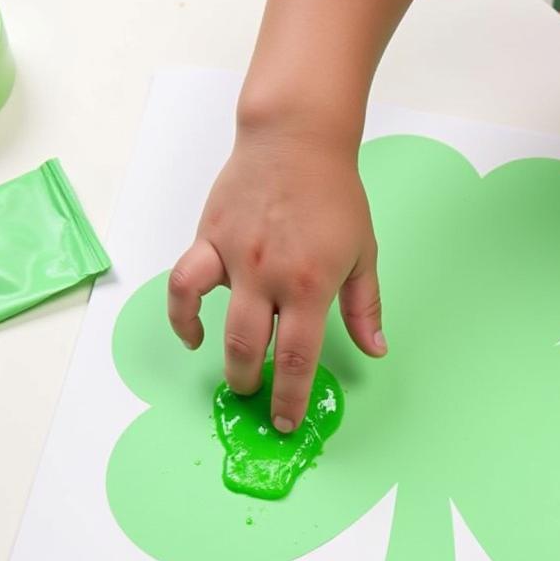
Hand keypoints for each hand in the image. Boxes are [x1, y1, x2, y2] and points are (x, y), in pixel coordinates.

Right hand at [167, 125, 386, 431]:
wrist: (295, 139)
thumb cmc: (334, 195)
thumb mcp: (362, 253)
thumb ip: (365, 307)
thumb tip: (377, 350)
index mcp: (311, 284)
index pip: (297, 357)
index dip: (290, 396)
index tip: (286, 421)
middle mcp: (269, 275)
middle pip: (251, 348)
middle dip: (253, 384)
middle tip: (258, 396)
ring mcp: (234, 257)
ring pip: (214, 321)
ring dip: (220, 357)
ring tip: (232, 374)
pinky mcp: (209, 239)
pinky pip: (185, 284)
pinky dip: (182, 313)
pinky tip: (192, 331)